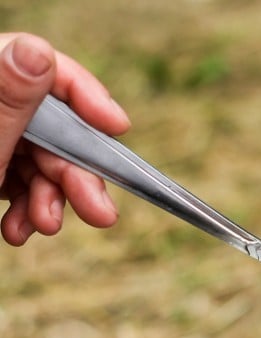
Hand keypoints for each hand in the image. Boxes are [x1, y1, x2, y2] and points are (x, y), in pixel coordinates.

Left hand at [0, 33, 129, 245]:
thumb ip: (10, 99)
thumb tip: (39, 52)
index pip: (44, 68)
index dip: (86, 96)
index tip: (117, 127)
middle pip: (50, 127)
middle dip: (74, 174)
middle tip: (99, 212)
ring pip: (39, 160)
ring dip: (51, 200)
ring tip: (43, 226)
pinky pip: (19, 181)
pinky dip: (25, 208)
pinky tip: (19, 229)